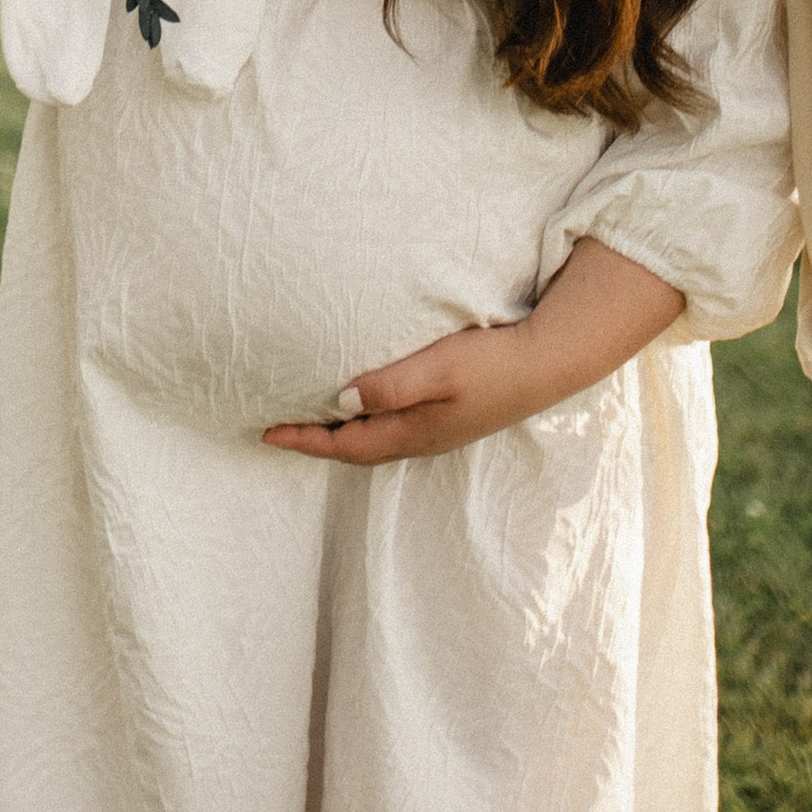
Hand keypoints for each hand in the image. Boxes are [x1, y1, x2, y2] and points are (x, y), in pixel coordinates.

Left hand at [263, 321, 542, 466]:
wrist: (545, 365)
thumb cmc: (490, 363)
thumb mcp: (436, 369)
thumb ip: (389, 386)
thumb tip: (341, 400)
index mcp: (412, 433)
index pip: (344, 443)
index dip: (303, 439)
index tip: (266, 433)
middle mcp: (421, 439)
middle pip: (356, 448)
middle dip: (316, 441)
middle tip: (280, 429)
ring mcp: (438, 430)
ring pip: (375, 439)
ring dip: (341, 433)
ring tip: (312, 419)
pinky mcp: (450, 416)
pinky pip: (394, 428)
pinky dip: (367, 422)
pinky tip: (366, 406)